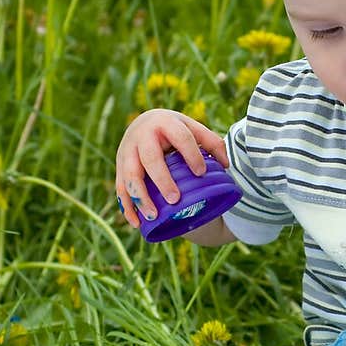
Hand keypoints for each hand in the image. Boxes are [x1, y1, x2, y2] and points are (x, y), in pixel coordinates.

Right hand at [115, 108, 227, 229]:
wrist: (145, 124)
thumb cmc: (174, 131)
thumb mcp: (193, 129)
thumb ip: (212, 143)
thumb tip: (226, 165)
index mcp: (164, 122)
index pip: (180, 137)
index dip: (191, 154)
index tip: (201, 173)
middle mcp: (142, 135)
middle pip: (150, 158)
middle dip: (161, 179)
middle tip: (175, 199)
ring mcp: (127, 151)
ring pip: (130, 176)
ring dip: (140, 197)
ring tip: (153, 216)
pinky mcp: (119, 167)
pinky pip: (120, 188)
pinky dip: (127, 207)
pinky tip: (136, 223)